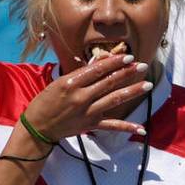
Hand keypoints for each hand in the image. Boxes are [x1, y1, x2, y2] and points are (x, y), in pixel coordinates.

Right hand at [22, 54, 151, 140]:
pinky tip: (141, 128)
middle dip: (127, 73)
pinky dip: (127, 127)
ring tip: (147, 85)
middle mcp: (81, 97)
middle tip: (143, 65)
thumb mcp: (58, 83)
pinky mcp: (90, 125)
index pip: (97, 69)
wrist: (37, 128)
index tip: (127, 56)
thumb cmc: (44, 102)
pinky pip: (112, 125)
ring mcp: (87, 112)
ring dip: (132, 91)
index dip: (114, 62)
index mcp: (71, 83)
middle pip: (109, 82)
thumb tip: (98, 62)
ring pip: (114, 99)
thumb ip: (79, 74)